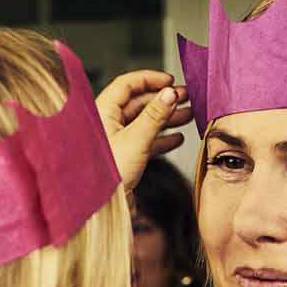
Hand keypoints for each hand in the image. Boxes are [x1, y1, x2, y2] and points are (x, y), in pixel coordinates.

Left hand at [97, 70, 191, 187]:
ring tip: (187, 115)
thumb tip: (170, 93)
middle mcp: (108, 123)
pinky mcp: (124, 157)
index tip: (170, 80)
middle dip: (163, 99)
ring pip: (144, 122)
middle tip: (184, 96)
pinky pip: (145, 141)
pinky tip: (177, 139)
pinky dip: (162, 139)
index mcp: (103, 112)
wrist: (99, 208)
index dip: (150, 79)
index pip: (127, 84)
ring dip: (167, 118)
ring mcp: (116, 140)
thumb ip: (155, 115)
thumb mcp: (136, 140)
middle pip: (138, 103)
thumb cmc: (107, 176)